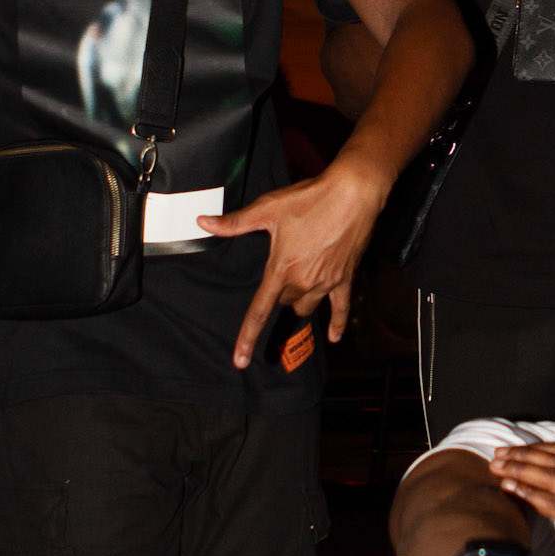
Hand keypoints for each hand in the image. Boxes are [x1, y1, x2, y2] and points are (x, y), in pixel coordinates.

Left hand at [197, 154, 390, 367]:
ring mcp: (326, 282)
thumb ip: (234, 223)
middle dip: (278, 293)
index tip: (240, 361)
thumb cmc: (309, 199)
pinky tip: (335, 338)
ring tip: (297, 287)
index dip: (247, 338)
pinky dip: (337, 323)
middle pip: (284, 302)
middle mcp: (303, 282)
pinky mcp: (345, 278)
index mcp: (281, 269)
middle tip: (280, 270)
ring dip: (298, 302)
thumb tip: (203, 223)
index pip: (259, 311)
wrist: (352, 194)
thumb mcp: (267, 209)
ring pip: (306, 306)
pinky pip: (341, 308)